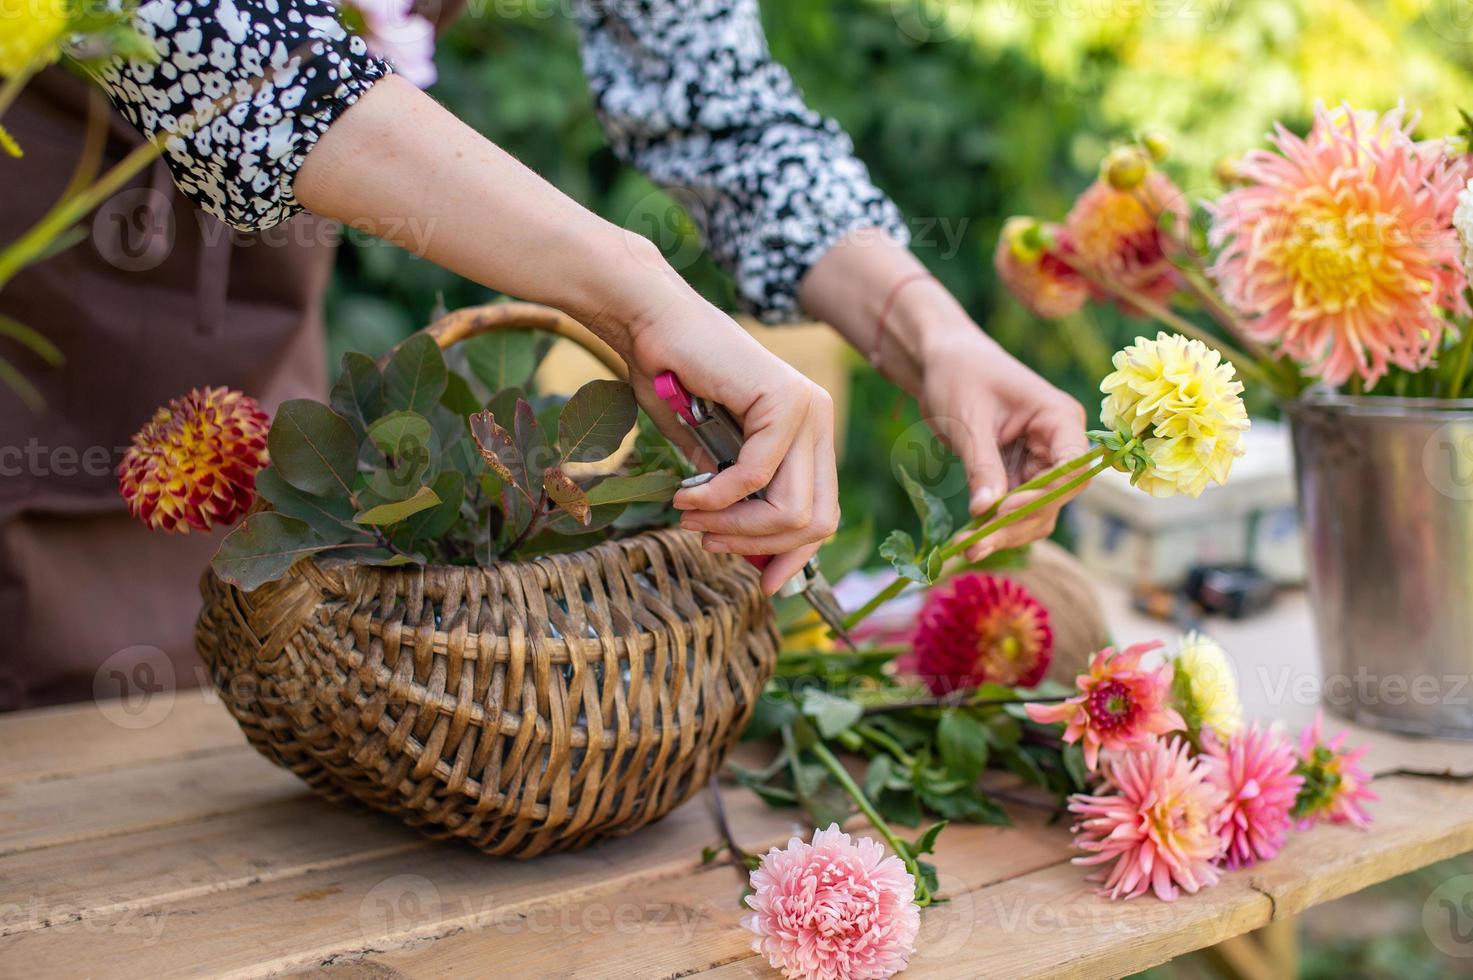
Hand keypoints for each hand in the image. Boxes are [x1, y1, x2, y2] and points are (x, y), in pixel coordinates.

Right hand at [597, 252, 839, 595]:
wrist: (651, 324)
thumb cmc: (672, 382)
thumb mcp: (711, 454)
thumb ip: (737, 495)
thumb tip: (748, 551)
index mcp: (809, 432)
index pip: (822, 512)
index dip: (794, 556)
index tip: (762, 584)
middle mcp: (818, 418)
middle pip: (815, 519)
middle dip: (760, 546)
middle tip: (710, 543)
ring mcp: (807, 408)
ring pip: (791, 508)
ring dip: (736, 526)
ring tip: (694, 521)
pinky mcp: (784, 400)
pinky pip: (755, 475)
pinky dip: (718, 497)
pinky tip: (687, 495)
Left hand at [799, 234, 1087, 562]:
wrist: (939, 360)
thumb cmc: (958, 373)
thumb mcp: (969, 419)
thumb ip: (983, 465)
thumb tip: (987, 512)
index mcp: (1060, 420)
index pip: (1073, 469)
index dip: (1045, 496)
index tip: (1004, 510)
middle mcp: (1059, 444)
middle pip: (1055, 499)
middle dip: (1017, 524)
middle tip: (977, 546)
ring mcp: (1038, 461)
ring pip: (1034, 511)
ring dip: (1004, 532)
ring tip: (966, 549)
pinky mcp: (1015, 474)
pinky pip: (1011, 508)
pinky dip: (992, 525)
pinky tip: (966, 540)